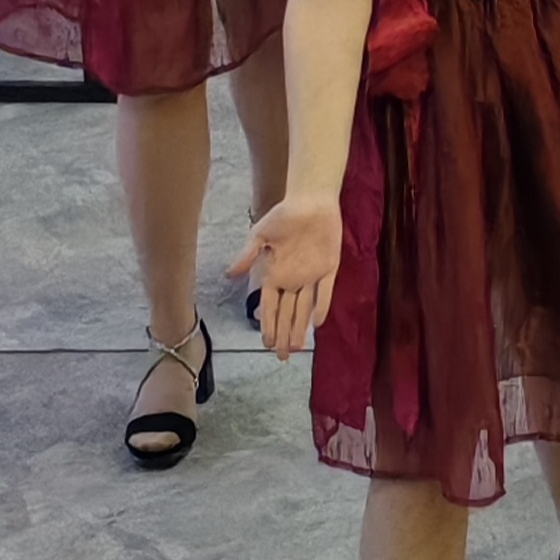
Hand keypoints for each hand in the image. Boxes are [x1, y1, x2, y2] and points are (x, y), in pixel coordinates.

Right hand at [234, 191, 343, 359]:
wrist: (310, 201)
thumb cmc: (283, 217)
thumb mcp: (260, 235)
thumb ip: (248, 256)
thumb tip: (229, 275)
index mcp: (274, 274)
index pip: (270, 306)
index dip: (269, 325)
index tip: (267, 344)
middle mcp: (292, 279)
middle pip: (287, 313)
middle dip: (284, 335)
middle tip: (283, 357)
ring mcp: (311, 274)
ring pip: (304, 307)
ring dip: (300, 327)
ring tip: (297, 348)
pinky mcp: (329, 267)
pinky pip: (325, 291)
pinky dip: (322, 305)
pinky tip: (317, 323)